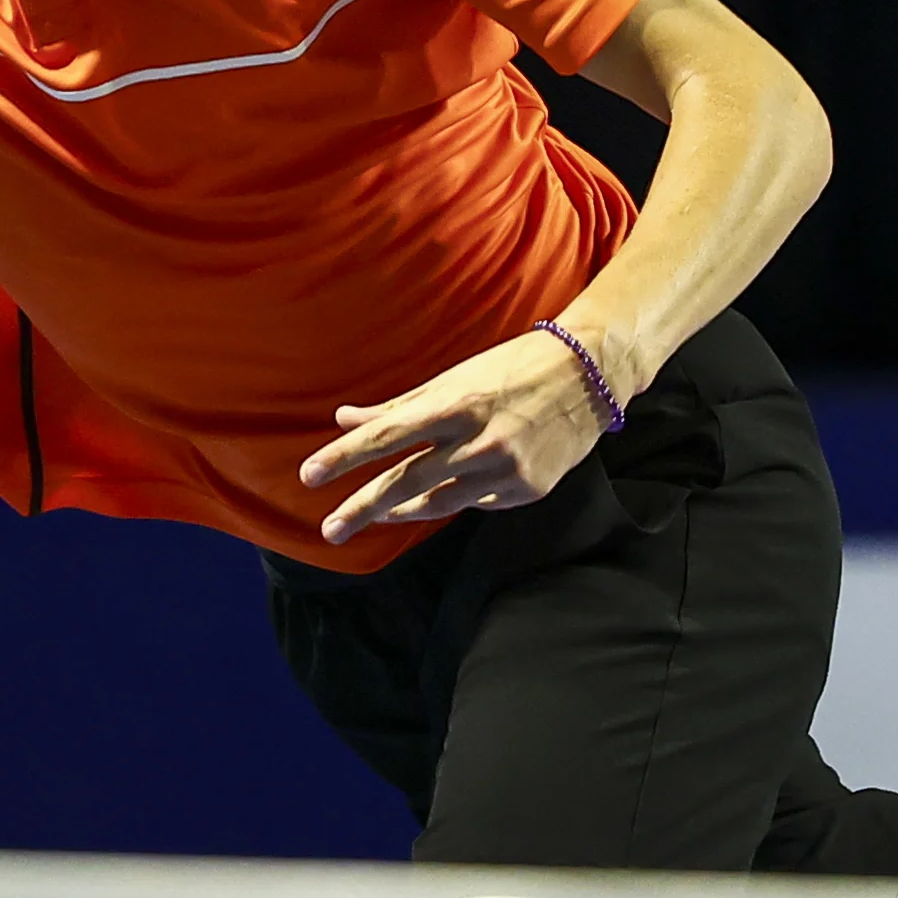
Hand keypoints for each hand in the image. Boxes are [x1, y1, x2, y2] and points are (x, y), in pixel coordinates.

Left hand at [298, 328, 618, 545]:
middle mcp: (479, 442)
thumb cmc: (513, 368)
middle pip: (406, 482)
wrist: (589, 377)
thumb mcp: (454, 379)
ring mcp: (505, 470)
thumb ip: (399, 405)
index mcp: (456, 405)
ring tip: (375, 514)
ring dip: (402, 511)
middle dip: (362, 507)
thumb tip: (346, 418)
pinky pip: (477, 502)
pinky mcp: (527, 490)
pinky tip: (449, 488)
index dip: (343, 457)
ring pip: (439, 503)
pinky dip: (457, 496)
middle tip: (329, 529)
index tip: (308, 475)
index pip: (386, 436)